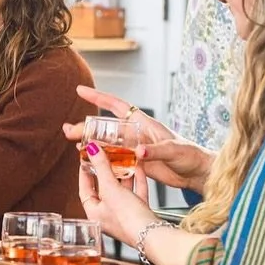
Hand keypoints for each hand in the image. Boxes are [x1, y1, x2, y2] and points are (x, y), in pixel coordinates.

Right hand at [61, 85, 212, 192]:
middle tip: (67, 131)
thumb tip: (138, 151)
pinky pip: (113, 159)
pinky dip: (100, 159)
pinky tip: (88, 160)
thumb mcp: (174, 151)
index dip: (98, 98)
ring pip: (106, 144)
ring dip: (89, 143)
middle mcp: (135, 134)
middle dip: (86, 127)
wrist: (197, 173)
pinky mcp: (134, 163)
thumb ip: (155, 151)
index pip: (117, 106)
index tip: (80, 90)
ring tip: (72, 143)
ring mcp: (134, 149)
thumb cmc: (190, 156)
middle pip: (105, 128)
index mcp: (144, 124)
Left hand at [78, 142, 157, 246]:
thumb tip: (91, 150)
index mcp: (94, 214)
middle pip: (104, 190)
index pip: (84, 190)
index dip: (84, 174)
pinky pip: (137, 194)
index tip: (86, 161)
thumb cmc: (128, 219)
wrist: (153, 234)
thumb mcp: (110, 188)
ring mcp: (125, 216)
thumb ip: (102, 168)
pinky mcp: (141, 215)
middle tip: (105, 158)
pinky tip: (139, 168)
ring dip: (123, 175)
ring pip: (122, 191)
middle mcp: (108, 216)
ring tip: (123, 159)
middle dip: (106, 173)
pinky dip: (137, 181)